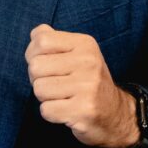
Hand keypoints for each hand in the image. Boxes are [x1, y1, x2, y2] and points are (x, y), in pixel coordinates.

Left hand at [25, 24, 139, 147]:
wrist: (114, 113)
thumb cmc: (87, 80)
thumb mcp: (77, 53)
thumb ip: (53, 40)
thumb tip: (35, 34)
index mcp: (85, 44)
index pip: (41, 40)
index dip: (33, 54)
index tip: (45, 64)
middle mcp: (89, 62)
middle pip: (35, 66)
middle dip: (37, 78)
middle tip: (55, 84)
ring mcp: (88, 86)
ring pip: (39, 89)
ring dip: (45, 97)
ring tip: (62, 97)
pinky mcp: (85, 110)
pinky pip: (46, 110)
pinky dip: (51, 113)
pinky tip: (66, 110)